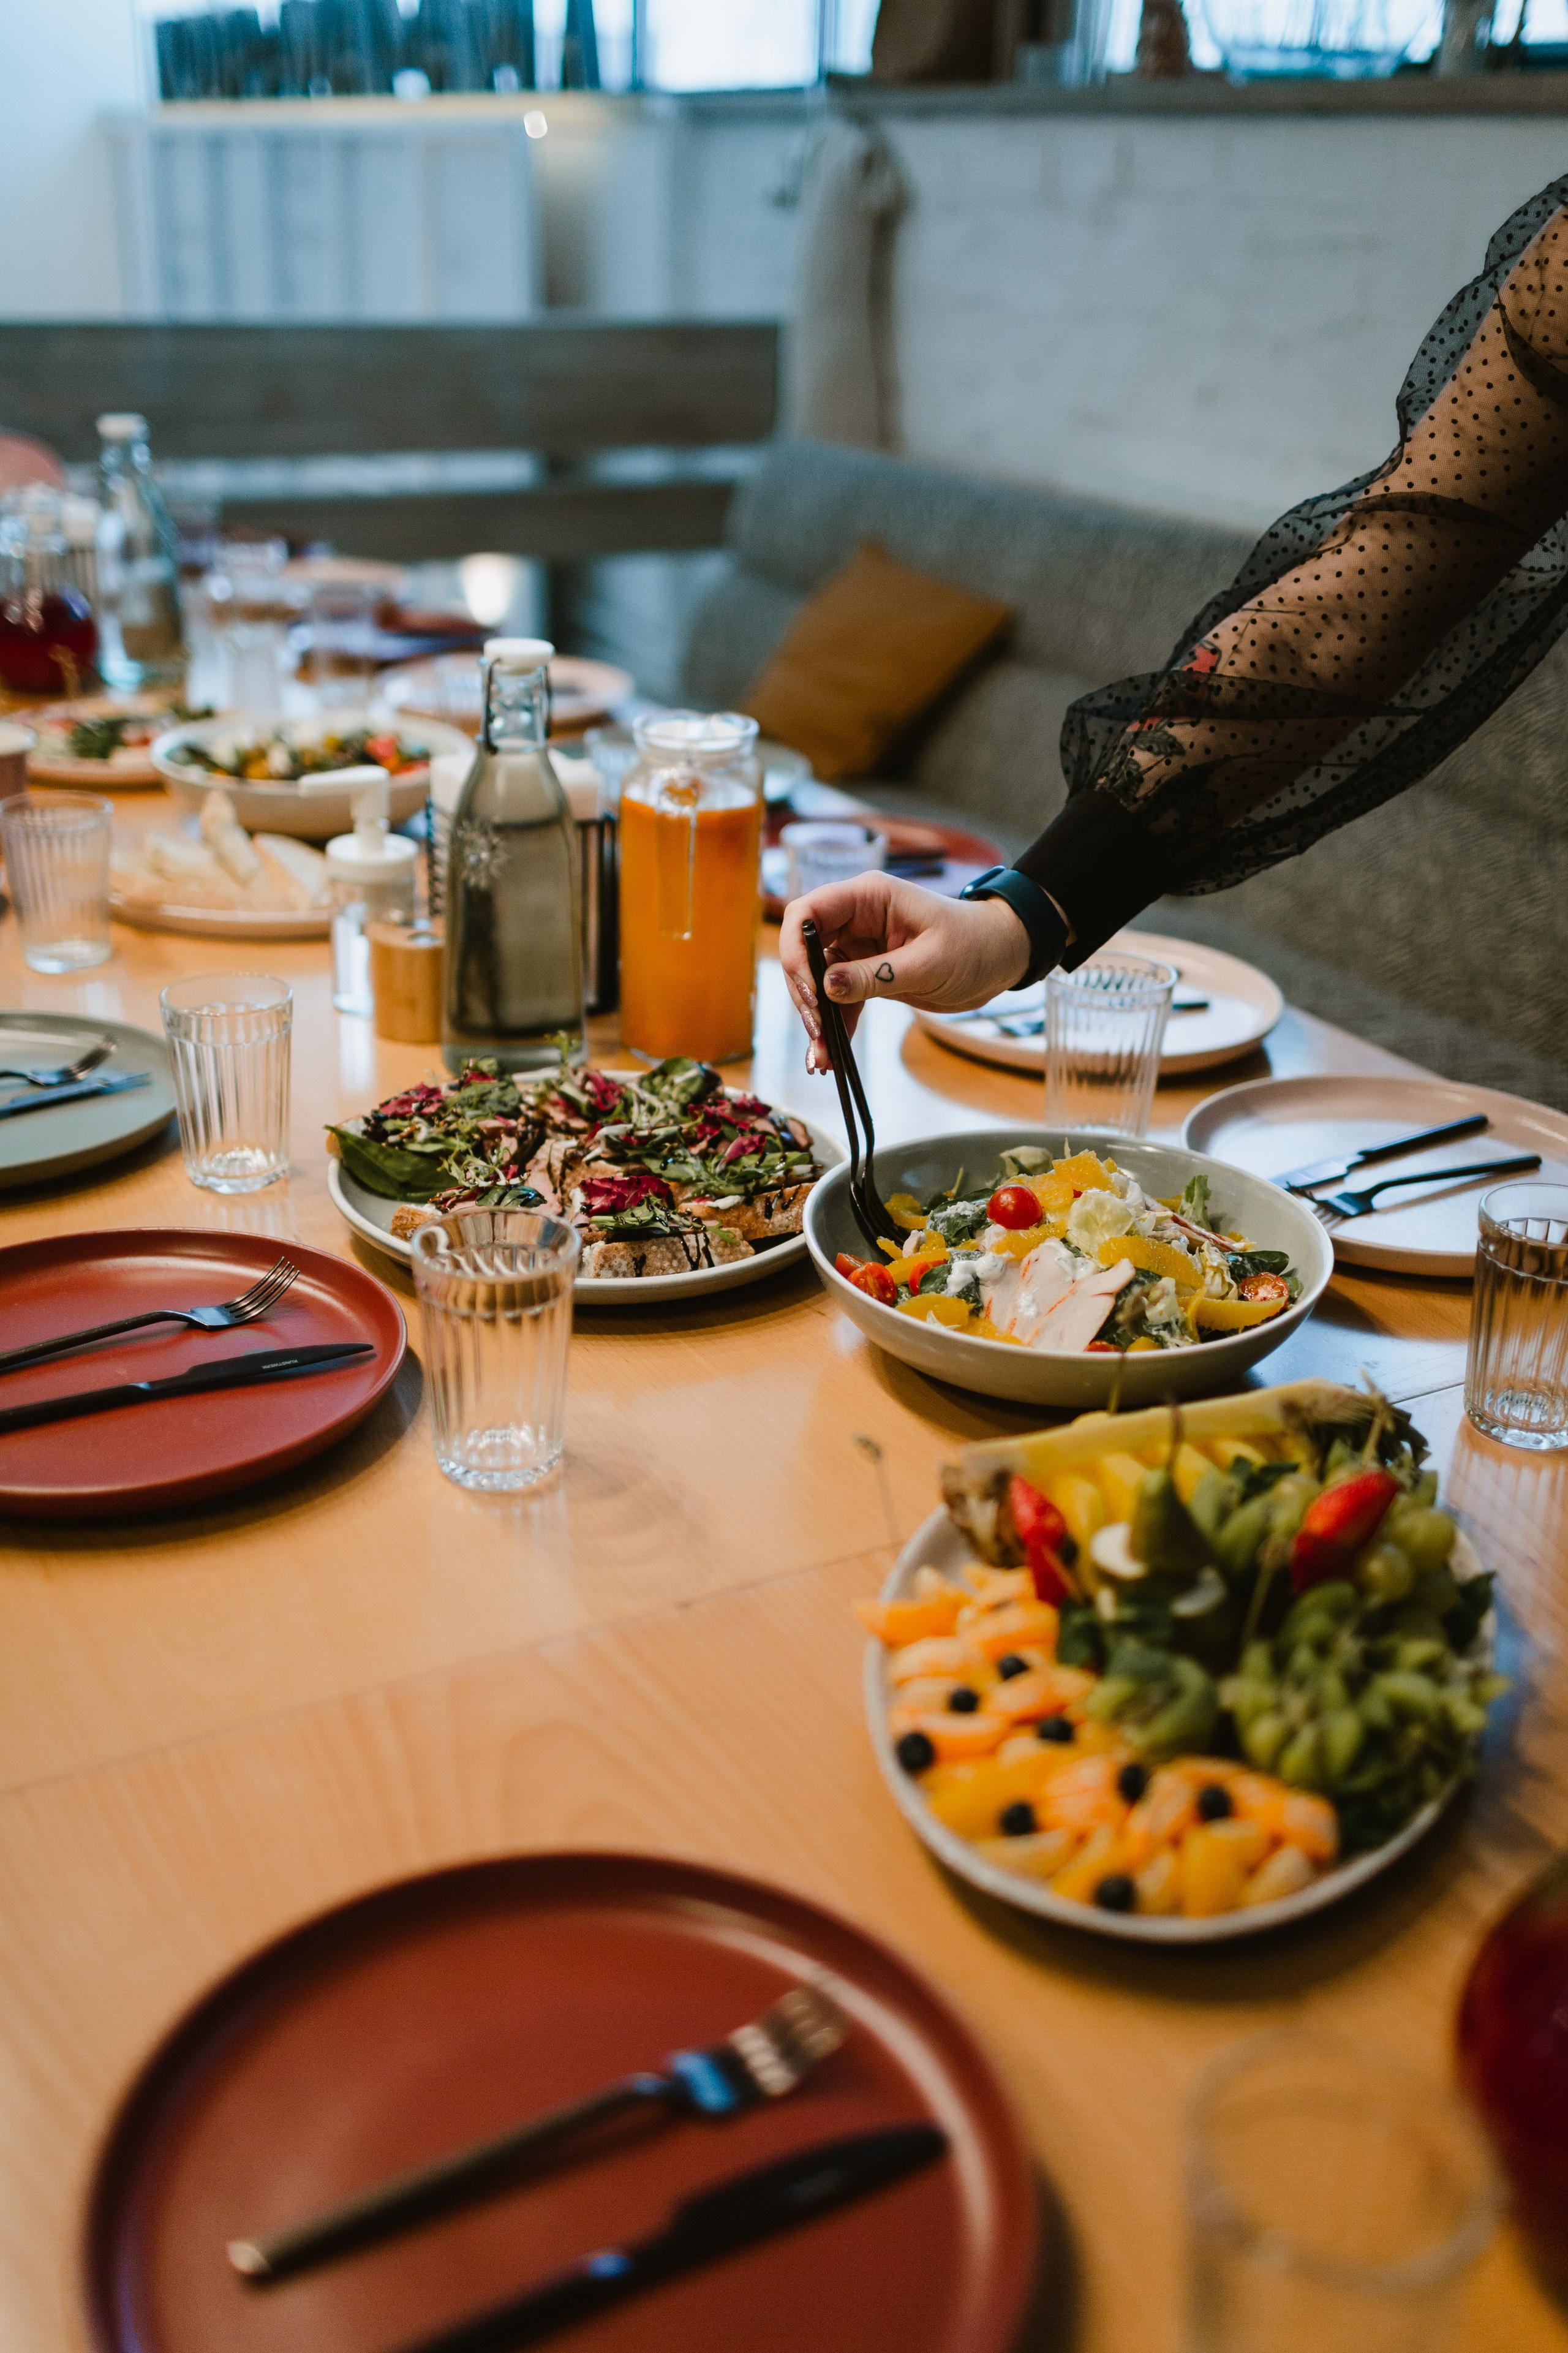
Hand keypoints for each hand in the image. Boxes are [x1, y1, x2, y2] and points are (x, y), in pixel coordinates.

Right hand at [779, 874, 1030, 1074]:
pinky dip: (835, 1025)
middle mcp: (856, 919)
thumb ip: (876, 975)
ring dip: (817, 1019)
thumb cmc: (974, 946)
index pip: (808, 913)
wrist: (1000, 959)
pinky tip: (832, 1054)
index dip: (797, 951)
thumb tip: (826, 987)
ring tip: (822, 1058)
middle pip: (805, 952)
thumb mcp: (928, 963)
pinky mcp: (867, 973)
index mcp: (868, 897)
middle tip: (817, 1032)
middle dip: (805, 994)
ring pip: (819, 981)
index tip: (811, 992)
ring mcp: (859, 947)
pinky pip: (839, 998)